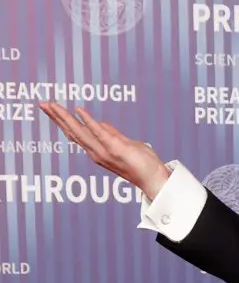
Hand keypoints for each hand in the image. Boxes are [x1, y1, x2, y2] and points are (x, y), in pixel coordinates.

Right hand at [38, 102, 169, 199]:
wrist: (153, 178)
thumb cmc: (141, 163)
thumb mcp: (124, 144)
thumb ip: (111, 133)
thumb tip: (99, 122)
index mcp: (97, 151)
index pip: (75, 134)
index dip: (62, 122)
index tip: (51, 110)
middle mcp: (96, 152)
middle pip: (71, 132)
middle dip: (56, 117)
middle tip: (42, 104)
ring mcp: (104, 151)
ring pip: (79, 131)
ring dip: (65, 117)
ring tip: (52, 105)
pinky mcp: (115, 148)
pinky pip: (99, 132)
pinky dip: (88, 121)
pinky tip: (78, 110)